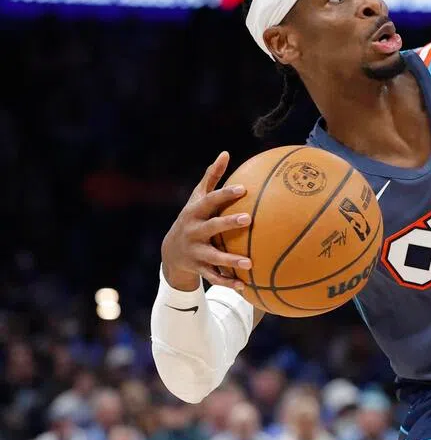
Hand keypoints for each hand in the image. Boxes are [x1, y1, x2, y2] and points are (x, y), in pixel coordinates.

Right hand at [160, 151, 252, 290]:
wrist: (171, 252)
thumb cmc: (193, 218)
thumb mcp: (198, 199)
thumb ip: (211, 178)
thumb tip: (226, 153)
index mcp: (195, 213)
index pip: (210, 201)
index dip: (225, 194)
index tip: (243, 188)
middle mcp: (194, 232)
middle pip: (211, 227)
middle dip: (229, 223)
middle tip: (249, 219)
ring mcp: (196, 251)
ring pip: (214, 256)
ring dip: (231, 259)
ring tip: (250, 263)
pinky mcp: (199, 268)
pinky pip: (214, 277)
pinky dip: (228, 282)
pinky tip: (245, 287)